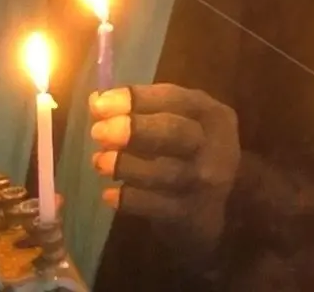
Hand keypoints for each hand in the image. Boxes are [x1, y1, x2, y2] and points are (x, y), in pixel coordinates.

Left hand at [89, 84, 239, 253]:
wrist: (214, 208)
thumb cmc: (187, 152)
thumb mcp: (177, 122)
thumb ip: (142, 110)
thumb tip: (98, 102)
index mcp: (211, 114)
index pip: (175, 99)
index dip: (136, 99)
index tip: (99, 103)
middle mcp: (216, 147)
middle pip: (176, 133)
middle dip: (134, 130)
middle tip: (98, 132)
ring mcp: (207, 184)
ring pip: (166, 172)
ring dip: (126, 165)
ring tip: (99, 162)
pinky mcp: (194, 215)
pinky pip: (158, 207)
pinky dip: (129, 200)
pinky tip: (108, 194)